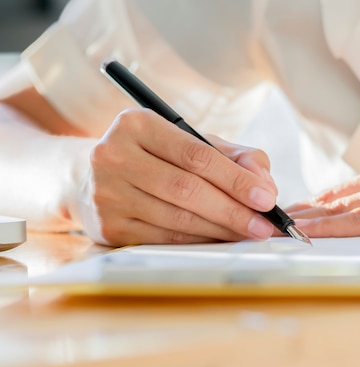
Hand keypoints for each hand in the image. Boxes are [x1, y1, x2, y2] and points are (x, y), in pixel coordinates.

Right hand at [81, 109, 278, 245]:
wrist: (86, 176)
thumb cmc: (152, 155)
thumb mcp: (188, 141)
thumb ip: (233, 155)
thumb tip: (265, 183)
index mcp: (137, 124)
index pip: (197, 155)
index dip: (236, 179)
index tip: (267, 198)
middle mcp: (114, 156)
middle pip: (187, 190)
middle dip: (234, 210)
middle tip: (265, 225)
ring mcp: (107, 194)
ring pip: (178, 219)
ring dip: (221, 230)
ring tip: (250, 233)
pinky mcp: (108, 227)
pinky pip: (165, 239)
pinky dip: (199, 242)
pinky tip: (221, 240)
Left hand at [286, 152, 359, 236]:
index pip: (354, 186)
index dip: (323, 201)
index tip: (299, 210)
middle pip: (341, 195)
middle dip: (306, 209)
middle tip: (275, 218)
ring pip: (346, 207)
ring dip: (309, 219)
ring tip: (279, 228)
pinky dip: (333, 229)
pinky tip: (311, 234)